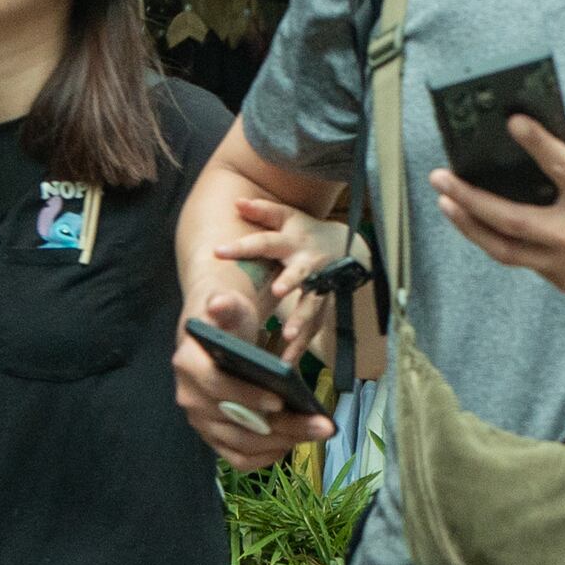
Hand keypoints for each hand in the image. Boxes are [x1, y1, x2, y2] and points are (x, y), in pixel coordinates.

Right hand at [174, 306, 334, 460]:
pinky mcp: (215, 438)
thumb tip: (219, 304)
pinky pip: (239, 459)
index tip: (280, 400)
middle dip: (282, 426)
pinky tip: (295, 444)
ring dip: (283, 442)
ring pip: (242, 445)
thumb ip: (226, 304)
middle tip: (322, 425)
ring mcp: (202, 422)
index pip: (216, 387)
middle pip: (236, 423)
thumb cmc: (229, 320)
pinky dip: (267, 456)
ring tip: (318, 431)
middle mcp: (190, 399)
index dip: (246, 397)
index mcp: (188, 365)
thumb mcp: (230, 305)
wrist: (219, 336)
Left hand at [200, 185, 358, 363]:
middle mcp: (307, 263)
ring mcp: (320, 286)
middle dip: (290, 282)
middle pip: (299, 274)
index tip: (218, 251)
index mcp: (292, 242)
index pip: (264, 242)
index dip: (243, 245)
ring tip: (287, 338)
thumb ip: (262, 211)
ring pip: (311, 305)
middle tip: (278, 292)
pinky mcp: (325, 305)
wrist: (347, 247)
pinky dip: (302, 346)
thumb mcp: (286, 217)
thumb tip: (236, 202)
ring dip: (301, 320)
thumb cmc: (306, 232)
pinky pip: (314, 327)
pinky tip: (288, 362)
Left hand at [431, 116, 564, 322]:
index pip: (557, 165)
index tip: (511, 122)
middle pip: (507, 218)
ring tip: (449, 206)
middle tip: (441, 179)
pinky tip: (491, 228)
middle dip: (468, 196)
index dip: (532, 140)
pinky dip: (505, 244)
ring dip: (471, 227)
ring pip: (505, 249)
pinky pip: (528, 263)